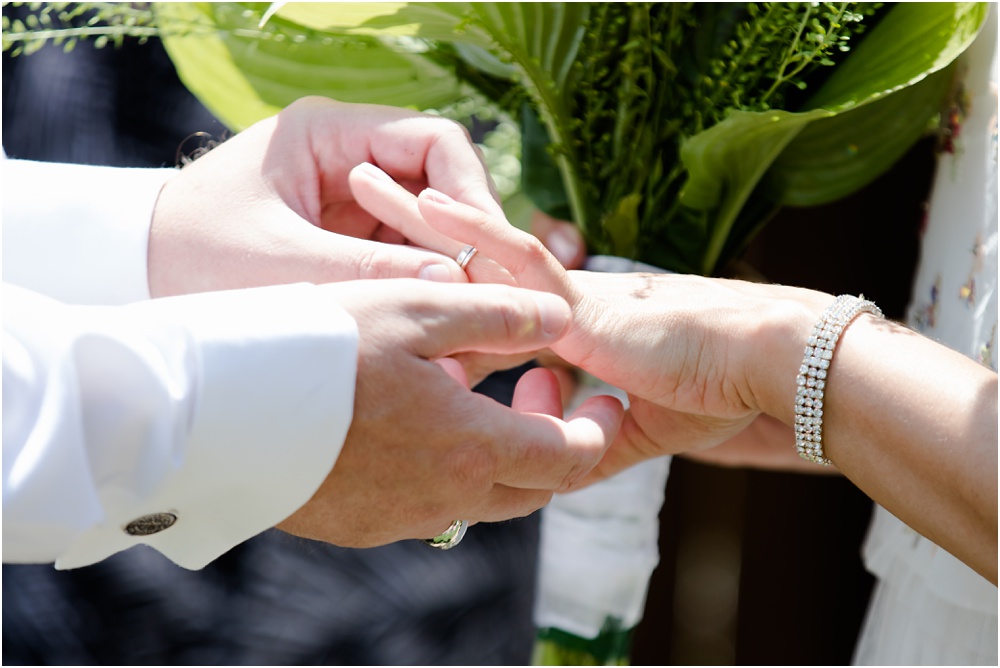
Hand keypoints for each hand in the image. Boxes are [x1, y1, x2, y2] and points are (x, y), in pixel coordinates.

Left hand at [148, 96, 506, 296]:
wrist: (131, 278)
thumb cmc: (188, 256)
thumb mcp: (279, 267)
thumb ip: (366, 273)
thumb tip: (454, 284)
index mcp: (328, 135)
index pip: (434, 143)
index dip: (471, 193)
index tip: (488, 250)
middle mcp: (348, 162)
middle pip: (441, 190)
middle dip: (467, 245)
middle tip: (489, 302)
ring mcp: (350, 204)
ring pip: (430, 232)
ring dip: (449, 277)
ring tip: (462, 330)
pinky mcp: (346, 244)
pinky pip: (405, 262)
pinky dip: (422, 296)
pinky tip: (431, 336)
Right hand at [275, 279, 624, 545]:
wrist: (210, 410)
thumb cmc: (314, 347)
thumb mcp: (417, 309)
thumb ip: (500, 315)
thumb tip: (563, 322)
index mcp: (470, 448)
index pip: (569, 459)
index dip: (597, 428)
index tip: (601, 395)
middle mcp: (442, 499)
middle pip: (532, 488)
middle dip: (555, 439)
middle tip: (539, 381)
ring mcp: (398, 519)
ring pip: (479, 497)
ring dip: (498, 451)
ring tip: (470, 389)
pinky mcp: (358, 525)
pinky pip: (425, 503)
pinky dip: (446, 466)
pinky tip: (414, 420)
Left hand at [346, 167, 827, 481]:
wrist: (761, 371)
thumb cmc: (714, 393)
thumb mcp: (630, 428)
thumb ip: (580, 438)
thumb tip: (542, 442)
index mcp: (569, 328)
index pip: (492, 306)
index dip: (445, 288)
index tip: (395, 278)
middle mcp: (560, 302)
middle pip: (469, 264)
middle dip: (412, 235)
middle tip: (360, 197)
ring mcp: (569, 297)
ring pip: (480, 250)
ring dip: (419, 217)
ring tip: (363, 182)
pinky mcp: (585, 300)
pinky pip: (521, 262)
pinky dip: (475, 235)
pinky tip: (432, 204)